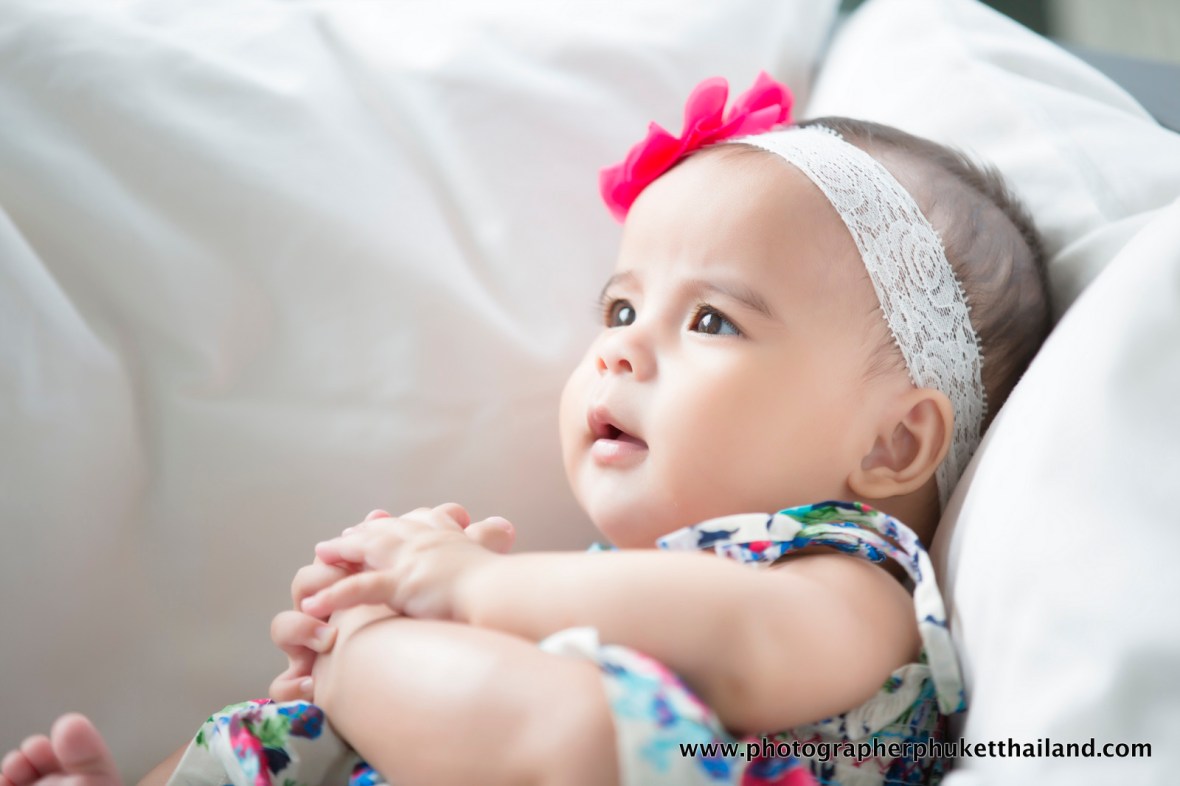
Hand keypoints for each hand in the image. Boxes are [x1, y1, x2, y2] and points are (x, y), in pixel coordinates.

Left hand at [269, 503, 514, 700]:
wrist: (502, 591)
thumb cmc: (502, 579)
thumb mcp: (492, 549)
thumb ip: (489, 538)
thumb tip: (503, 525)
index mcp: (443, 535)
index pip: (412, 523)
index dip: (391, 525)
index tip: (375, 524)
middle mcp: (423, 541)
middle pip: (383, 532)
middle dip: (359, 534)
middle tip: (337, 539)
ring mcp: (410, 560)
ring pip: (366, 552)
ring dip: (340, 554)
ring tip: (319, 556)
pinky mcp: (402, 583)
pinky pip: (360, 588)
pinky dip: (334, 595)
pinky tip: (314, 604)